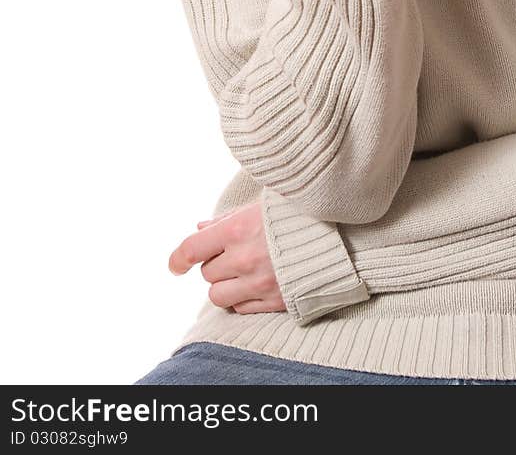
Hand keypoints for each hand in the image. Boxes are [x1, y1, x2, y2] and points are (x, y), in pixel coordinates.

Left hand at [167, 200, 285, 313]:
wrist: (339, 235)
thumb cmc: (295, 214)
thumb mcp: (259, 206)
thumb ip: (226, 219)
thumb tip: (200, 228)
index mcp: (238, 229)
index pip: (191, 249)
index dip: (178, 259)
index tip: (176, 266)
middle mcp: (245, 259)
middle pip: (207, 273)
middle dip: (217, 264)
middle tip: (238, 253)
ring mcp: (260, 283)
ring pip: (217, 296)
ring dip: (225, 286)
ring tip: (243, 272)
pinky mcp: (276, 301)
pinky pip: (241, 308)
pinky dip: (243, 298)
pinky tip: (258, 283)